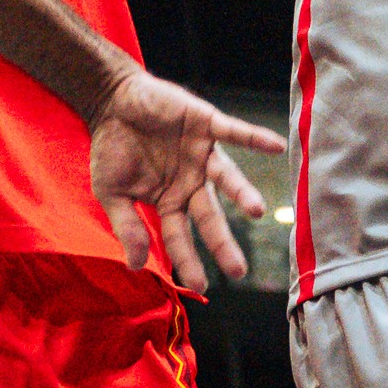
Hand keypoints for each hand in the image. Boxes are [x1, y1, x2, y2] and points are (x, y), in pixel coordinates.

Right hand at [85, 69, 281, 293]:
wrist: (112, 101)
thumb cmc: (112, 148)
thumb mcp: (111, 192)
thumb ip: (127, 225)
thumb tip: (137, 265)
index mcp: (169, 200)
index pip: (180, 236)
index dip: (189, 260)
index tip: (200, 286)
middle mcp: (191, 182)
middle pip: (210, 216)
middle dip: (222, 242)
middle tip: (238, 270)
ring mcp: (201, 154)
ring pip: (227, 177)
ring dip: (242, 192)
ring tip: (256, 210)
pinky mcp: (206, 123)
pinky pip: (235, 132)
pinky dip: (254, 138)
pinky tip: (276, 147)